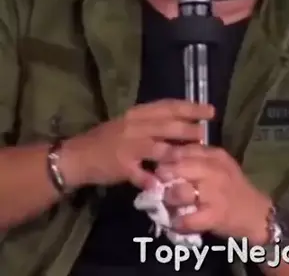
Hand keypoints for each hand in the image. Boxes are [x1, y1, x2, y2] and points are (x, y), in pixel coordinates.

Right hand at [60, 100, 214, 189]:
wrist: (78, 155)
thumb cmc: (108, 138)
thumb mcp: (131, 124)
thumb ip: (154, 124)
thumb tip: (184, 124)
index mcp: (139, 113)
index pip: (168, 106)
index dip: (191, 107)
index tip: (210, 110)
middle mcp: (135, 125)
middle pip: (167, 124)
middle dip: (189, 128)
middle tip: (206, 133)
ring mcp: (128, 146)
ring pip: (157, 147)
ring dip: (177, 152)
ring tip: (193, 155)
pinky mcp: (121, 166)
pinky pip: (140, 173)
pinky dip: (153, 179)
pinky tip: (165, 184)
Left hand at [157, 144, 271, 243]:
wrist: (257, 213)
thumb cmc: (232, 187)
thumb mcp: (219, 164)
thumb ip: (197, 158)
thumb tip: (167, 156)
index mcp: (216, 156)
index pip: (186, 149)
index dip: (168, 156)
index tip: (159, 163)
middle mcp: (216, 171)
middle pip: (180, 168)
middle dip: (164, 175)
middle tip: (157, 182)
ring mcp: (215, 193)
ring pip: (181, 192)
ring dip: (169, 198)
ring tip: (165, 202)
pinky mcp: (215, 215)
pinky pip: (189, 218)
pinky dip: (178, 221)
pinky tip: (175, 221)